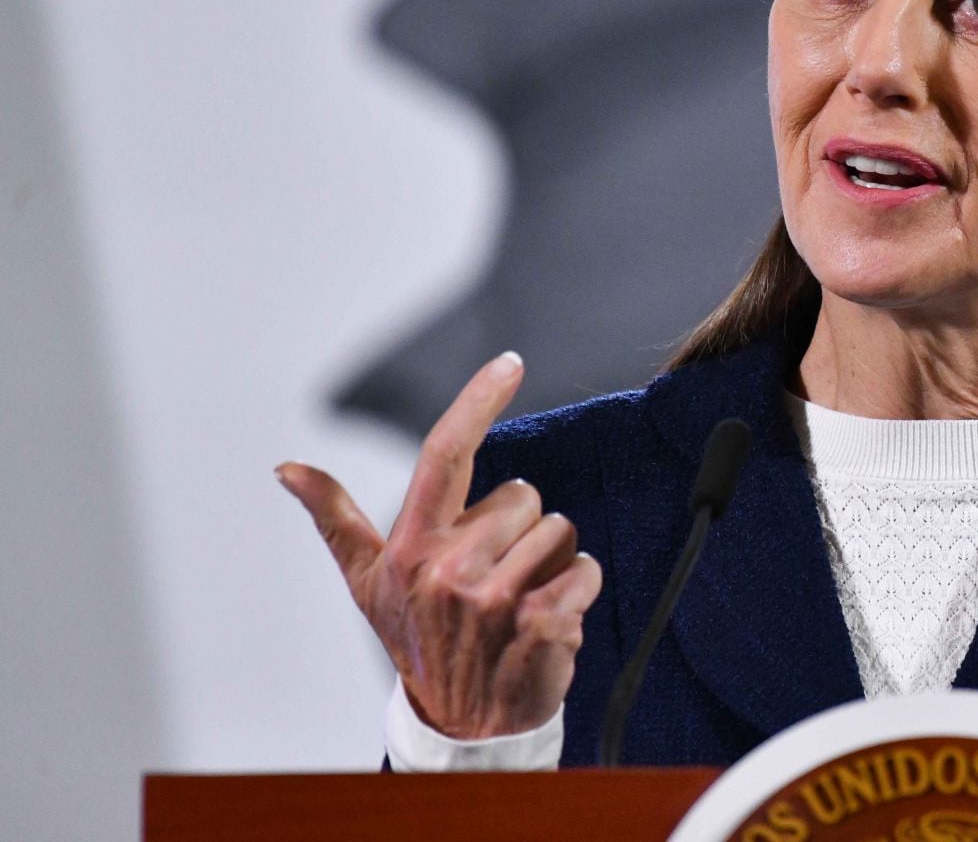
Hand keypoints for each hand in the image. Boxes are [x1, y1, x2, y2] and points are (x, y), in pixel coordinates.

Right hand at [277, 352, 602, 737]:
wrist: (462, 724)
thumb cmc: (417, 639)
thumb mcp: (367, 581)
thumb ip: (332, 517)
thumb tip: (284, 468)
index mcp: (410, 548)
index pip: (444, 454)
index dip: (478, 401)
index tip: (510, 362)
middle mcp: (449, 569)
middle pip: (525, 497)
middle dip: (520, 531)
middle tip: (494, 578)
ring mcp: (497, 598)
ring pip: (559, 531)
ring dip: (550, 562)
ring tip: (518, 602)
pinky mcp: (543, 622)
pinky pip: (584, 568)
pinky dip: (578, 587)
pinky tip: (547, 620)